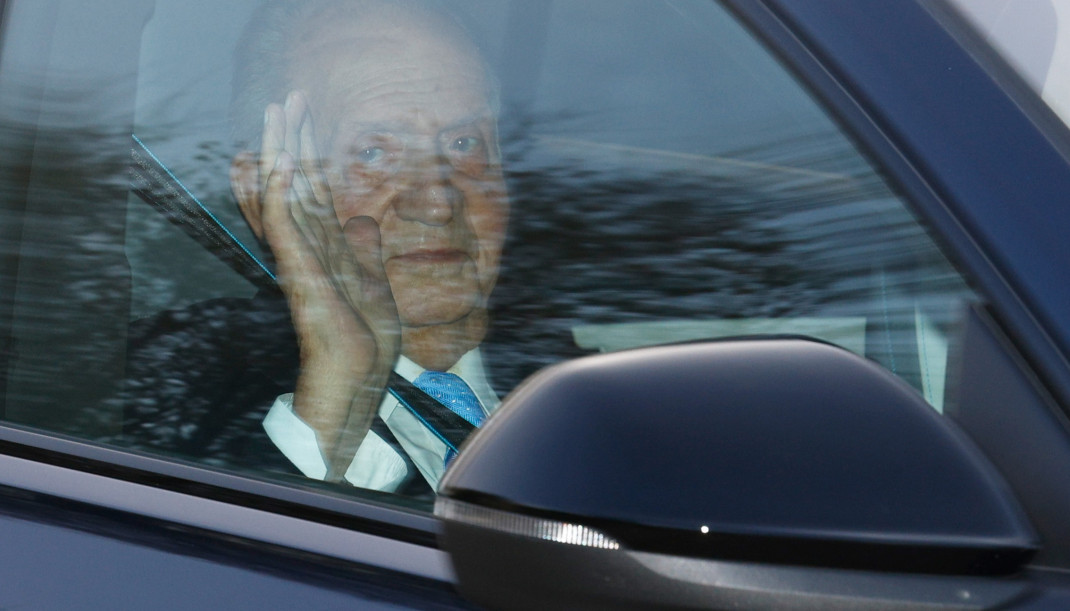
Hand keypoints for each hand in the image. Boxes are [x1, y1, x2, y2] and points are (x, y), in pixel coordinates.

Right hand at [245, 91, 400, 480]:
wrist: (360, 375)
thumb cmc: (366, 339)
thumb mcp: (374, 281)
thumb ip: (365, 249)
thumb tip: (365, 219)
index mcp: (326, 245)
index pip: (313, 188)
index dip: (310, 150)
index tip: (307, 116)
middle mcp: (308, 245)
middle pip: (295, 180)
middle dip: (291, 137)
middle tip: (287, 97)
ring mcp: (300, 256)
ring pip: (283, 191)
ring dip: (281, 150)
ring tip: (277, 111)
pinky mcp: (298, 270)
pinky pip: (282, 223)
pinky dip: (279, 191)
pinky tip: (280, 160)